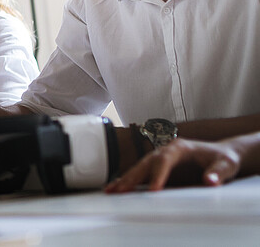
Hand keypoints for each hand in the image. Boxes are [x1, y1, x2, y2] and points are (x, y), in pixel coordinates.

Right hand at [105, 138, 241, 192]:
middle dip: (133, 176)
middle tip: (122, 190)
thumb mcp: (227, 164)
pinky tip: (116, 189)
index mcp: (180, 147)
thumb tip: (210, 181)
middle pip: (145, 163)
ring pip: (139, 168)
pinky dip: (128, 181)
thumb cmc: (224, 158)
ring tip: (111, 190)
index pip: (165, 160)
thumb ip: (218, 172)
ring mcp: (160, 159)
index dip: (158, 175)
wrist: (222, 155)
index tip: (153, 190)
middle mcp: (166, 151)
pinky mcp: (158, 169)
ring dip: (125, 180)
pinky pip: (140, 174)